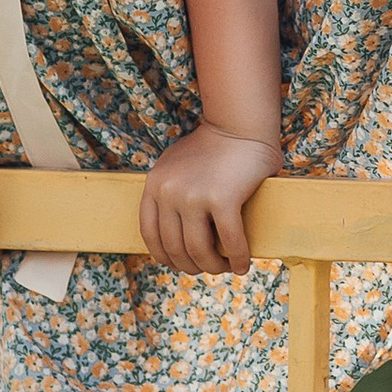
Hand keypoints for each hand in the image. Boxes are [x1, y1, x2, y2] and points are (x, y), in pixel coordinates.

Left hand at [139, 121, 276, 272]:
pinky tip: (242, 264)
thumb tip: (176, 224)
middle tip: (209, 267)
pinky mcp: (222, 199)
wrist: (239, 124)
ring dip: (213, 266)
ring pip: (199, 250)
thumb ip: (171, 190)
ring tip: (225, 268)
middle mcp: (169, 192)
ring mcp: (193, 196)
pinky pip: (229, 241)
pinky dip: (237, 258)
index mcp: (154, 185)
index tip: (179, 263)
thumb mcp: (176, 166)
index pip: (149, 234)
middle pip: (174, 247)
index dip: (164, 255)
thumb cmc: (213, 147)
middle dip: (192, 265)